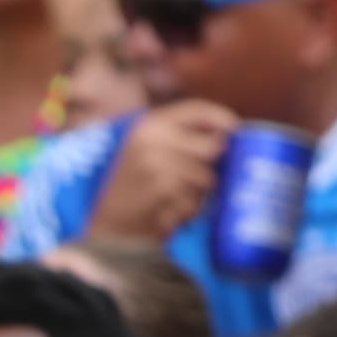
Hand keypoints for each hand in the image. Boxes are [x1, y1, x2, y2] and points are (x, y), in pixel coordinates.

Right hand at [86, 101, 236, 246]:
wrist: (101, 225)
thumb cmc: (125, 191)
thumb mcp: (141, 152)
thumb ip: (176, 139)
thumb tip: (225, 137)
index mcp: (147, 126)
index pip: (197, 110)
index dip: (222, 119)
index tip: (235, 131)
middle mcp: (152, 140)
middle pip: (213, 147)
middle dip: (210, 167)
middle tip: (192, 181)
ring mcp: (158, 165)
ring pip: (208, 178)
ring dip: (197, 195)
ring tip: (170, 201)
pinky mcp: (163, 191)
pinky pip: (196, 202)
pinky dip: (185, 213)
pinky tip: (165, 214)